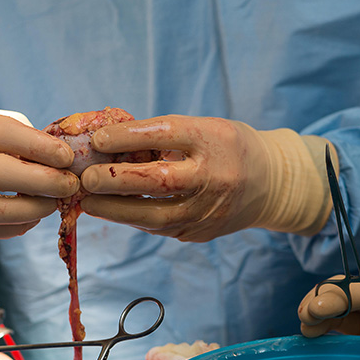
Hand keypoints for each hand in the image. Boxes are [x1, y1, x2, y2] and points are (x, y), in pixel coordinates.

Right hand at [0, 101, 78, 239]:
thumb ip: (24, 134)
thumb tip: (61, 161)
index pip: (7, 135)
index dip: (42, 148)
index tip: (68, 157)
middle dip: (43, 182)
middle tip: (70, 184)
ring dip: (30, 210)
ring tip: (53, 203)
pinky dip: (16, 227)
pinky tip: (34, 216)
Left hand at [78, 115, 332, 241]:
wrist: (272, 183)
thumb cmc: (227, 146)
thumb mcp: (204, 127)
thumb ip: (164, 135)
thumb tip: (109, 141)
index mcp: (212, 139)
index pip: (165, 135)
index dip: (128, 137)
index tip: (97, 139)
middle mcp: (213, 176)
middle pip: (160, 180)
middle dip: (118, 179)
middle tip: (87, 178)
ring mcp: (209, 209)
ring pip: (157, 216)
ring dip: (117, 210)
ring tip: (88, 203)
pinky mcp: (202, 232)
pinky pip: (161, 229)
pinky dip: (133, 220)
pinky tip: (111, 212)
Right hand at [298, 272, 359, 359]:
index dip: (339, 296)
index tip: (317, 309)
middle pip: (347, 295)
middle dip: (323, 302)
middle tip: (305, 317)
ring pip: (342, 313)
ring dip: (321, 318)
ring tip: (306, 329)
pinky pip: (347, 333)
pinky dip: (329, 334)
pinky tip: (316, 338)